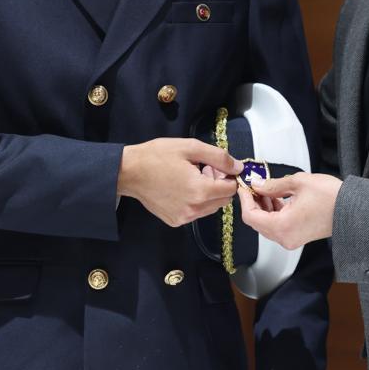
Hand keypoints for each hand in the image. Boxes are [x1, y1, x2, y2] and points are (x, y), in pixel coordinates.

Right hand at [118, 138, 240, 226]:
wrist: (129, 172)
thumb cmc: (158, 156)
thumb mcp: (191, 147)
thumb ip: (219, 157)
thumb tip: (238, 168)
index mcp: (200, 191)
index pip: (231, 189)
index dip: (227, 176)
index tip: (214, 166)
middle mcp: (194, 210)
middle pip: (223, 200)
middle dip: (218, 185)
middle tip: (201, 170)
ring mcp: (184, 218)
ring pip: (210, 208)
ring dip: (208, 194)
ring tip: (191, 178)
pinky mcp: (175, 222)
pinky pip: (196, 213)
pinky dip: (195, 202)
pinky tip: (181, 188)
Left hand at [238, 172, 341, 249]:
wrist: (352, 209)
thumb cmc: (330, 197)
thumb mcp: (297, 183)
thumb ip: (272, 185)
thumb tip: (257, 184)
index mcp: (282, 226)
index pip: (251, 216)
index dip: (244, 199)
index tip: (244, 185)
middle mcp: (284, 238)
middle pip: (257, 222)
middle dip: (253, 202)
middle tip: (253, 184)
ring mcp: (291, 239)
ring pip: (266, 224)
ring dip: (263, 207)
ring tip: (265, 188)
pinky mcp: (297, 237)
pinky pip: (277, 226)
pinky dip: (273, 212)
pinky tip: (276, 197)